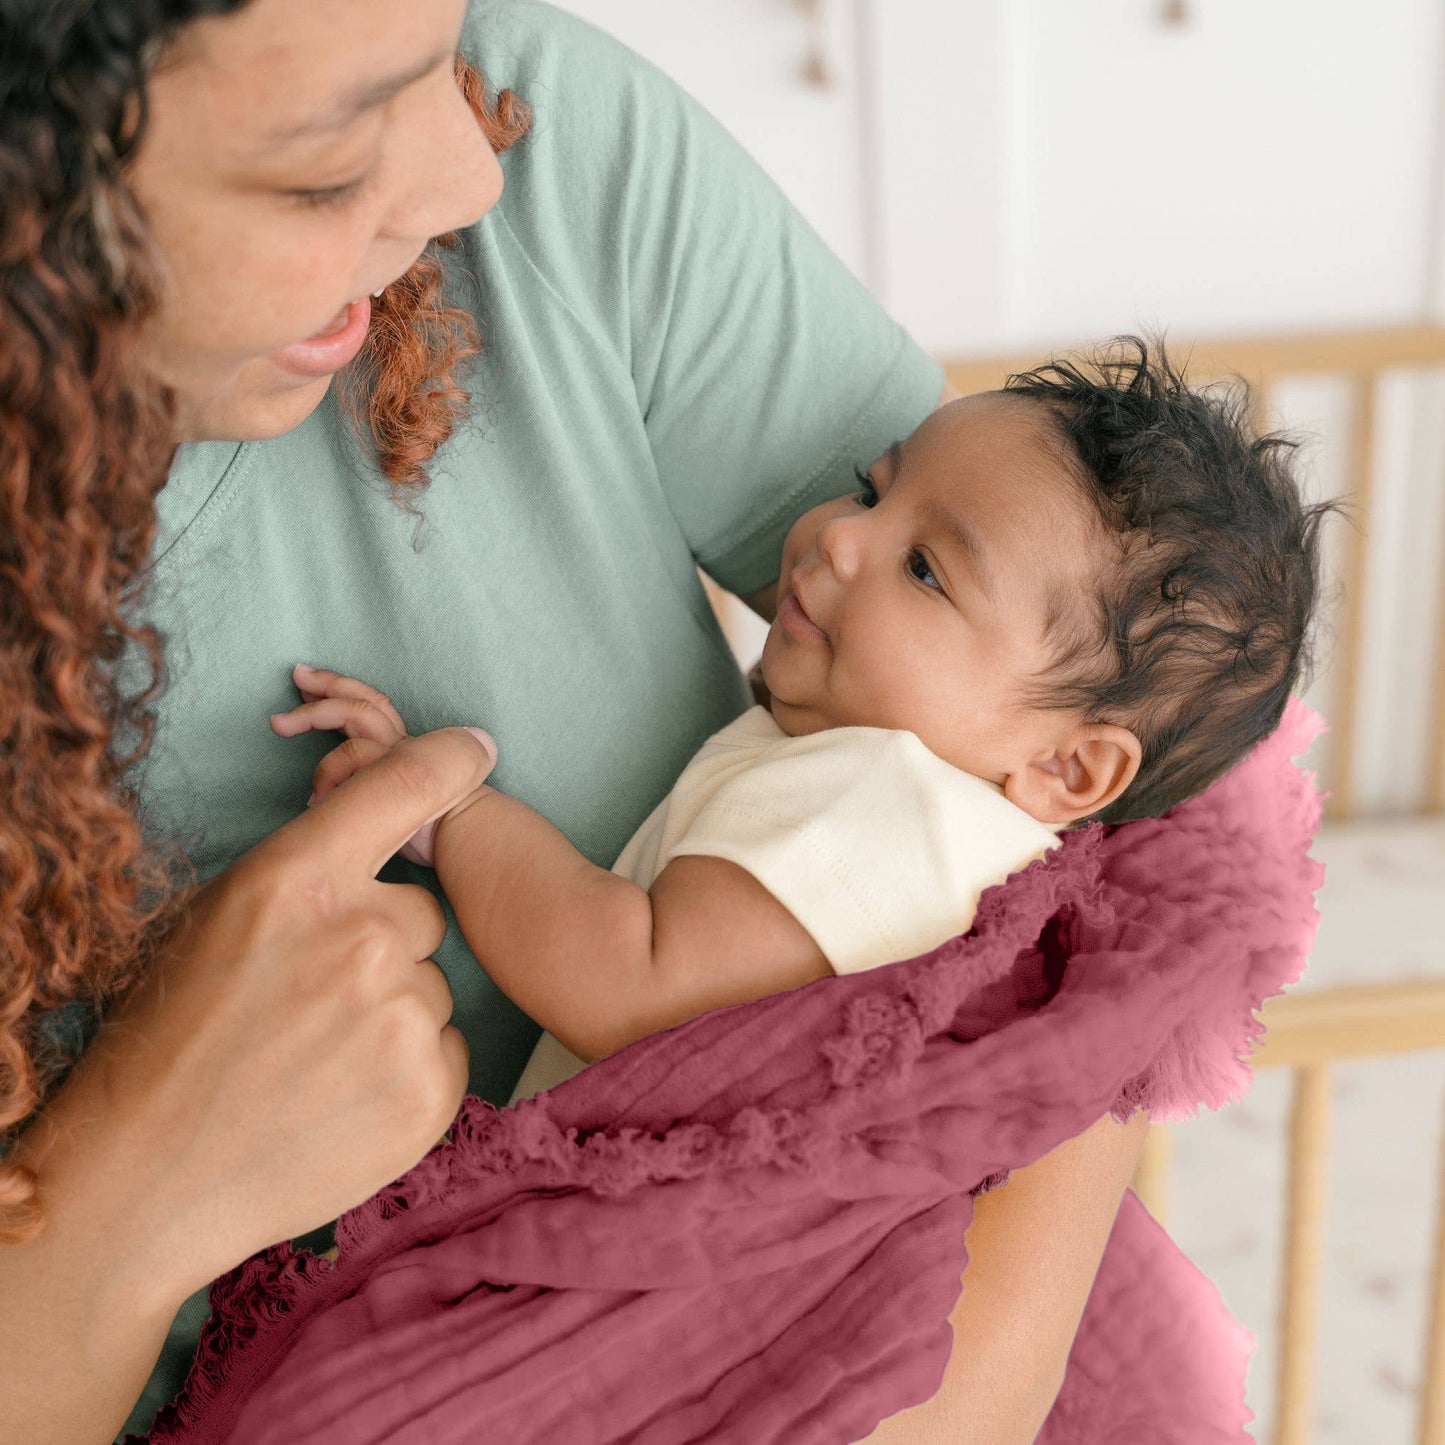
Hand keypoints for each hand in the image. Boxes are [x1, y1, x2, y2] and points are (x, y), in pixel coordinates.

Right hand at [81, 723, 498, 1299]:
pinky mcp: (430, 1092)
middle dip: (382, 946)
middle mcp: (363, 936)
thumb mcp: (222, 916)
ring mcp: (402, 1018)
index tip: (475, 750)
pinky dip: (409, 1072)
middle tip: (315, 1001)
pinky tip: (345, 1098)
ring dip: (393, 1013)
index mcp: (299, 879)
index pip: (408, 784)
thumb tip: (395, 816)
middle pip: (422, 913)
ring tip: (319, 1060)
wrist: (146, 1179)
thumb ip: (312, 863)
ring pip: (432, 987)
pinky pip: (447, 1050)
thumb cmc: (173, 1038)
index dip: (452, 758)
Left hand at [271, 664, 496, 866]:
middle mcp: (405, 744)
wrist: (473, 841)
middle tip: (297, 674)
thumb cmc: (439, 834)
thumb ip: (371, 797)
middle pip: (365, 700)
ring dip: (314, 717)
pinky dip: (329, 776)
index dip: (342, 689)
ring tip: (280, 724)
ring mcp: (403, 754)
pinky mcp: (402, 769)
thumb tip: (322, 806)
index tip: (311, 685)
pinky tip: (315, 800)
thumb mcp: (400, 807)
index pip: (374, 707)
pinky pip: (356, 758)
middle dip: (328, 683)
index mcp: (406, 749)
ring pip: (355, 717)